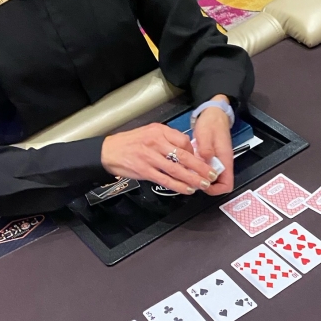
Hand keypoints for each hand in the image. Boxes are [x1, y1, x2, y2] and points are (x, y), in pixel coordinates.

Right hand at [101, 122, 216, 193]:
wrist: (108, 151)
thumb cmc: (130, 143)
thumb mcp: (149, 133)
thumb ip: (166, 140)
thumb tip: (185, 151)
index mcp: (159, 131)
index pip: (183, 141)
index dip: (194, 152)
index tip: (201, 161)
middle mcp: (156, 142)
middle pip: (184, 156)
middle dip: (200, 167)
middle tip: (211, 175)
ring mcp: (150, 157)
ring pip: (177, 170)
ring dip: (192, 179)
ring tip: (203, 185)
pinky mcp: (144, 170)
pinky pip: (165, 180)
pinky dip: (178, 186)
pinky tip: (187, 190)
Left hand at [192, 96, 234, 195]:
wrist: (214, 114)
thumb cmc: (211, 122)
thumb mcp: (206, 134)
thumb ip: (205, 148)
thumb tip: (205, 159)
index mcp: (225, 159)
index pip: (226, 185)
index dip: (215, 190)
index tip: (203, 185)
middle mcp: (223, 163)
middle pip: (219, 185)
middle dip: (205, 186)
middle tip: (192, 180)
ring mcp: (218, 162)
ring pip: (212, 179)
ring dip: (201, 179)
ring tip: (189, 173)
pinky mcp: (212, 159)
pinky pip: (207, 171)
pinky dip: (199, 172)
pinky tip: (190, 167)